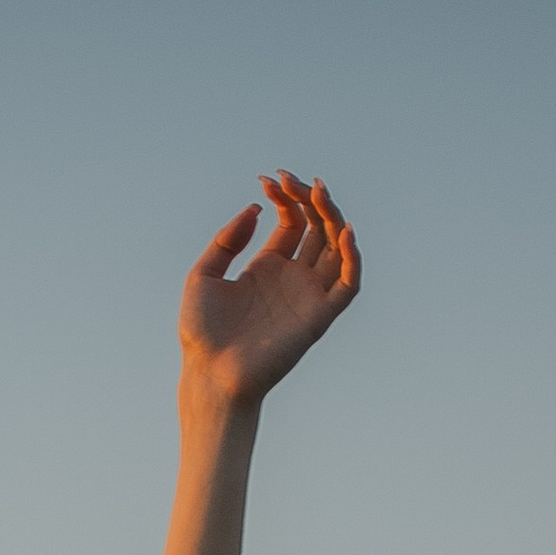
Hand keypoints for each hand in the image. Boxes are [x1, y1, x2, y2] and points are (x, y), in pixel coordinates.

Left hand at [179, 173, 359, 411]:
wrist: (211, 375)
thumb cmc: (203, 333)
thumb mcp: (203, 274)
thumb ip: (228, 240)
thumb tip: (256, 210)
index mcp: (267, 266)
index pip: (291, 221)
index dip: (285, 197)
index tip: (268, 180)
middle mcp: (292, 278)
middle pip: (317, 227)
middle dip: (310, 198)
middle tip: (293, 179)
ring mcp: (307, 296)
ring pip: (336, 247)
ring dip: (333, 216)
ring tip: (317, 192)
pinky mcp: (319, 317)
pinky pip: (348, 285)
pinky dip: (353, 258)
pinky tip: (345, 231)